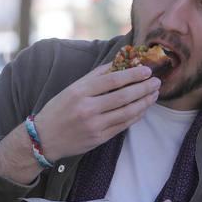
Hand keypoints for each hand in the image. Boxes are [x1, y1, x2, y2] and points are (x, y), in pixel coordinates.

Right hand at [36, 63, 159, 161]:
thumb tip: (119, 62)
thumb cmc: (59, 110)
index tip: (147, 70)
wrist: (44, 139)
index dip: (133, 74)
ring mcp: (94, 125)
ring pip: (127, 112)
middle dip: (144, 88)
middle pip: (123, 96)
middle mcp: (87, 108)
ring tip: (154, 94)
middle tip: (156, 81)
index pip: (113, 80)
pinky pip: (123, 125)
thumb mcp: (72, 88)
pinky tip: (143, 108)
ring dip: (144, 102)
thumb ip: (95, 76)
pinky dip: (136, 116)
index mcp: (80, 92)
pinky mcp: (99, 138)